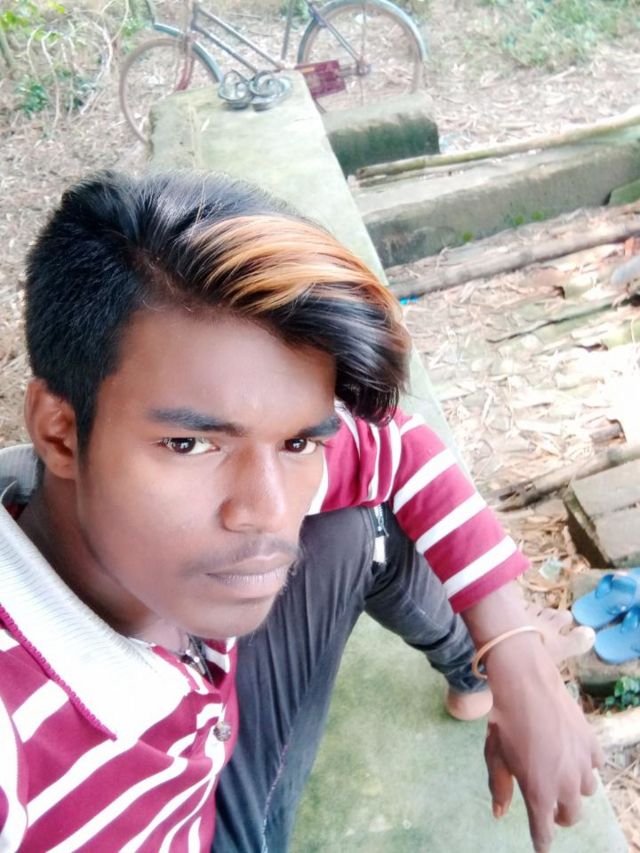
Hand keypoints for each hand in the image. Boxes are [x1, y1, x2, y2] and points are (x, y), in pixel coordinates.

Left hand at [483, 634, 603, 852]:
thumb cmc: (505, 722)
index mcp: (539, 793)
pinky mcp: (592, 745)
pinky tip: (572, 753)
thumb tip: (500, 813)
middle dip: (560, 816)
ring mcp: (582, 766)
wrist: (526, 686)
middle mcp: (565, 785)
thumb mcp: (495, 756)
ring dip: (574, 789)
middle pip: (571, 816)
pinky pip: (595, 766)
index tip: (540, 844)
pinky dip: (585, 764)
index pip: (544, 832)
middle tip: (550, 807)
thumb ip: (499, 787)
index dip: (541, 840)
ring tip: (560, 775)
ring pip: (586, 791)